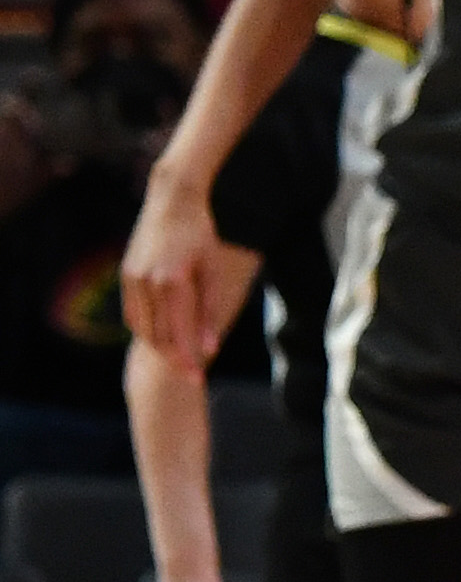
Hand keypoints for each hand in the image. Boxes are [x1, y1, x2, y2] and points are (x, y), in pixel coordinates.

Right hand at [120, 168, 231, 375]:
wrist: (172, 201)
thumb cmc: (201, 235)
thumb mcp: (213, 271)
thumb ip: (210, 310)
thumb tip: (209, 347)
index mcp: (172, 282)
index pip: (178, 333)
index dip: (188, 360)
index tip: (199, 379)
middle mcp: (147, 282)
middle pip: (158, 336)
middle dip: (174, 360)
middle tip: (191, 378)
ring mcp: (132, 278)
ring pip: (143, 327)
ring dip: (159, 348)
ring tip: (179, 362)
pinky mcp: (126, 274)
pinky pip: (133, 313)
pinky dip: (146, 330)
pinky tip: (161, 338)